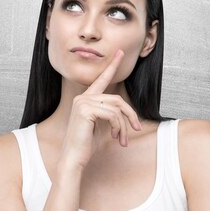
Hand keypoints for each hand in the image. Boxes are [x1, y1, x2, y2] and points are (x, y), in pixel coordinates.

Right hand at [59, 49, 141, 169]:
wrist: (73, 158)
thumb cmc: (86, 144)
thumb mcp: (101, 125)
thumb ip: (109, 113)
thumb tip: (124, 110)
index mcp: (86, 99)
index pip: (102, 79)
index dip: (112, 65)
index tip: (120, 52)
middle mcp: (83, 97)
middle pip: (117, 99)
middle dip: (130, 114)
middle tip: (136, 128)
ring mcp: (83, 102)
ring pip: (116, 107)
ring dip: (124, 125)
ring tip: (122, 139)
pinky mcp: (85, 109)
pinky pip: (112, 114)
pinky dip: (118, 126)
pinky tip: (115, 136)